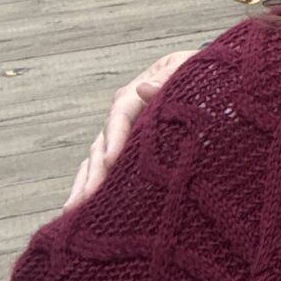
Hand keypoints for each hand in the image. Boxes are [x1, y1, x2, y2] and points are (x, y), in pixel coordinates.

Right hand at [62, 50, 194, 209]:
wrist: (208, 77)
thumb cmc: (202, 74)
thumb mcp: (191, 69)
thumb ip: (171, 77)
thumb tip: (143, 89)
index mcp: (139, 91)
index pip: (121, 115)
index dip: (114, 138)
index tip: (109, 162)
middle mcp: (124, 114)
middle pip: (102, 142)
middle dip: (93, 172)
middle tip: (84, 199)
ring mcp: (122, 133)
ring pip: (96, 159)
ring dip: (84, 184)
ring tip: (72, 211)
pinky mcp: (127, 149)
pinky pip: (104, 169)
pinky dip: (92, 186)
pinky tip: (82, 209)